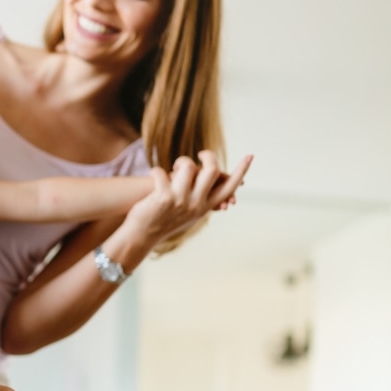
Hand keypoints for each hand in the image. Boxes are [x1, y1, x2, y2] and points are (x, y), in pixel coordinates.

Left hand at [125, 151, 252, 242]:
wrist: (141, 237)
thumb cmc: (163, 220)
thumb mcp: (187, 213)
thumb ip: (199, 197)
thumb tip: (211, 177)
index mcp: (204, 207)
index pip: (228, 188)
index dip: (241, 171)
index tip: (250, 156)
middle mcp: (195, 205)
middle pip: (212, 171)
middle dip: (207, 156)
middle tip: (200, 154)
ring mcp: (180, 201)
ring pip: (188, 167)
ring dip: (180, 162)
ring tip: (173, 168)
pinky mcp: (163, 198)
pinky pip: (162, 172)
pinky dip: (157, 171)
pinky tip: (154, 175)